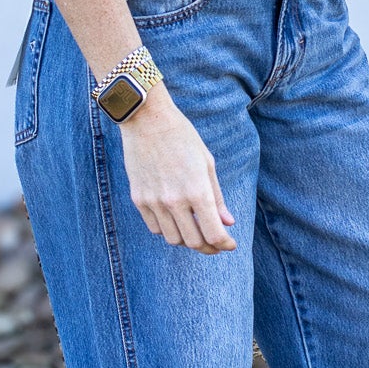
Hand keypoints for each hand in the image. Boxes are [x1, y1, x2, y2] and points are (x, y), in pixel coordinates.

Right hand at [118, 86, 236, 252]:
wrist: (147, 120)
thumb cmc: (183, 138)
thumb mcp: (207, 164)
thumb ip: (217, 198)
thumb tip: (227, 223)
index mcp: (197, 191)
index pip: (213, 233)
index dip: (224, 244)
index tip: (229, 244)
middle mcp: (175, 201)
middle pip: (193, 242)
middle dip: (208, 247)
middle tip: (215, 242)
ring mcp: (154, 202)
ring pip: (173, 239)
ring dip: (187, 239)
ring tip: (194, 228)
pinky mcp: (138, 199)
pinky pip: (155, 228)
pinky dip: (167, 229)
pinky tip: (175, 219)